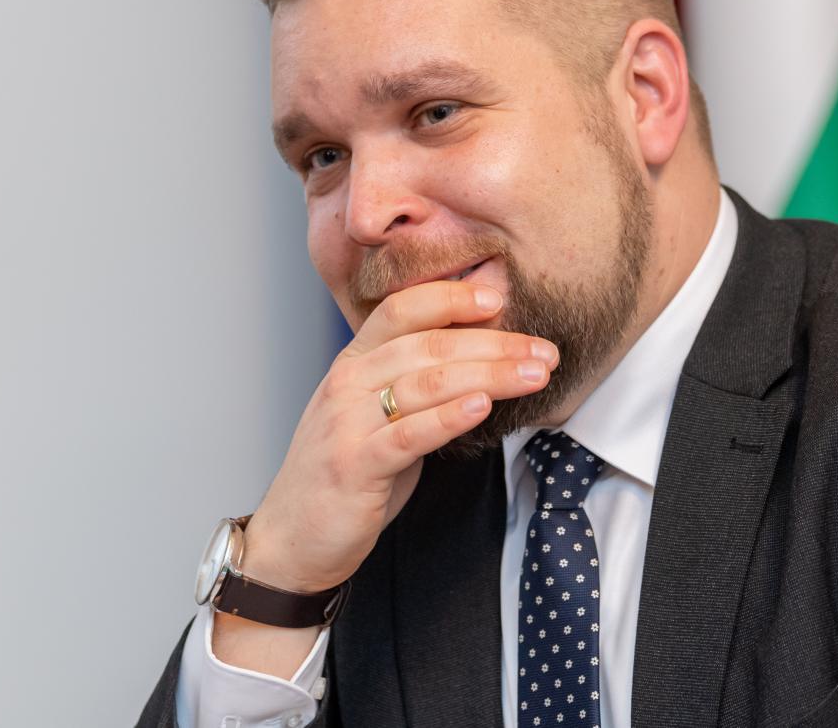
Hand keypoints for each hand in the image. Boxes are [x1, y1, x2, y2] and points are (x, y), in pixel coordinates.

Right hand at [239, 280, 557, 592]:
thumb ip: (417, 386)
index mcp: (353, 363)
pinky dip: (450, 417)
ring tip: (534, 375)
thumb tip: (484, 362)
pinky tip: (484, 406)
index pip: (401, 309)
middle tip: (545, 351)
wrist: (293, 539)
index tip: (498, 298)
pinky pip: (410, 434)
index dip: (451, 298)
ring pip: (427, 383)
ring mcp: (347, 422)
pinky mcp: (355, 464)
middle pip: (428, 345)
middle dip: (495, 344)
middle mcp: (347, 383)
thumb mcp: (379, 417)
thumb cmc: (348, 476)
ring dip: (489, 375)